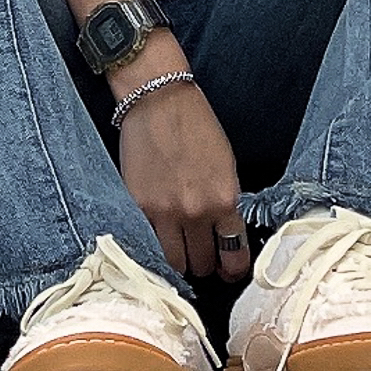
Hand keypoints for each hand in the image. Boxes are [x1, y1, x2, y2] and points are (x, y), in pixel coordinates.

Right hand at [116, 79, 250, 284]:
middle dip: (205, 264)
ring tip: (180, 250)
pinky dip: (154, 244)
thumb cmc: (197, 127)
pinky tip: (158, 236)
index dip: (232, 269)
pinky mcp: (137, 207)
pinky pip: (148, 243)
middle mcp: (195, 212)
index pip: (234, 256)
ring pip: (174, 264)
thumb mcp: (226, 165)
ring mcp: (163, 212)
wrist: (159, 101)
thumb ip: (226, 202)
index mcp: (224, 200)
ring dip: (179, 261)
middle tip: (202, 256)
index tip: (229, 270)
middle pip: (202, 265)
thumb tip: (224, 235)